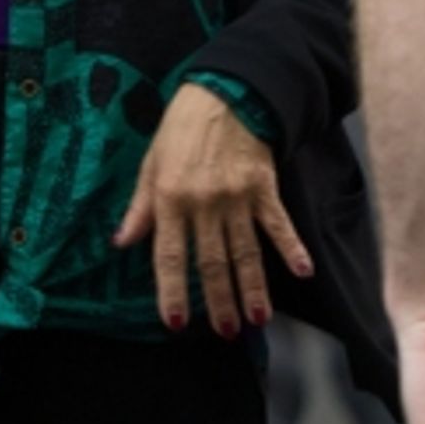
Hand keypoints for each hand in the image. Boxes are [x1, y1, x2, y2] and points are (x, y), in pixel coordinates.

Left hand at [114, 83, 312, 335]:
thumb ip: (140, 206)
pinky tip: (303, 272)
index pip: (170, 255)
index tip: (175, 323)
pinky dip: (292, 248)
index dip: (172, 291)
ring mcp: (237, 196)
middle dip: (218, 301)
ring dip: (252, 288)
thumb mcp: (150, 162)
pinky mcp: (264, 186)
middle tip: (225, 332)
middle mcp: (203, 202)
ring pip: (245, 252)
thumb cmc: (181, 127)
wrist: (223, 91)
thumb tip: (121, 242)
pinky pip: (279, 223)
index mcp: (170, 197)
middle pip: (211, 262)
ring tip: (257, 319)